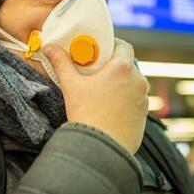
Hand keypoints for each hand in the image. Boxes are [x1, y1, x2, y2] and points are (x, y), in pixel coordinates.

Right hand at [44, 38, 148, 154]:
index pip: (124, 46)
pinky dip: (126, 100)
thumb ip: (61, 63)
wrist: (101, 148)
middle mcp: (138, 80)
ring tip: (103, 91)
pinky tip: (110, 108)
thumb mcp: (71, 85)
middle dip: (114, 66)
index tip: (101, 50)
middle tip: (97, 71)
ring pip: (133, 84)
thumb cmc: (87, 114)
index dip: (113, 45)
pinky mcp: (144, 116)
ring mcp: (143, 99)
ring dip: (121, 84)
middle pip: (128, 65)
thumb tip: (49, 47)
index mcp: (123, 68)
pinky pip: (136, 101)